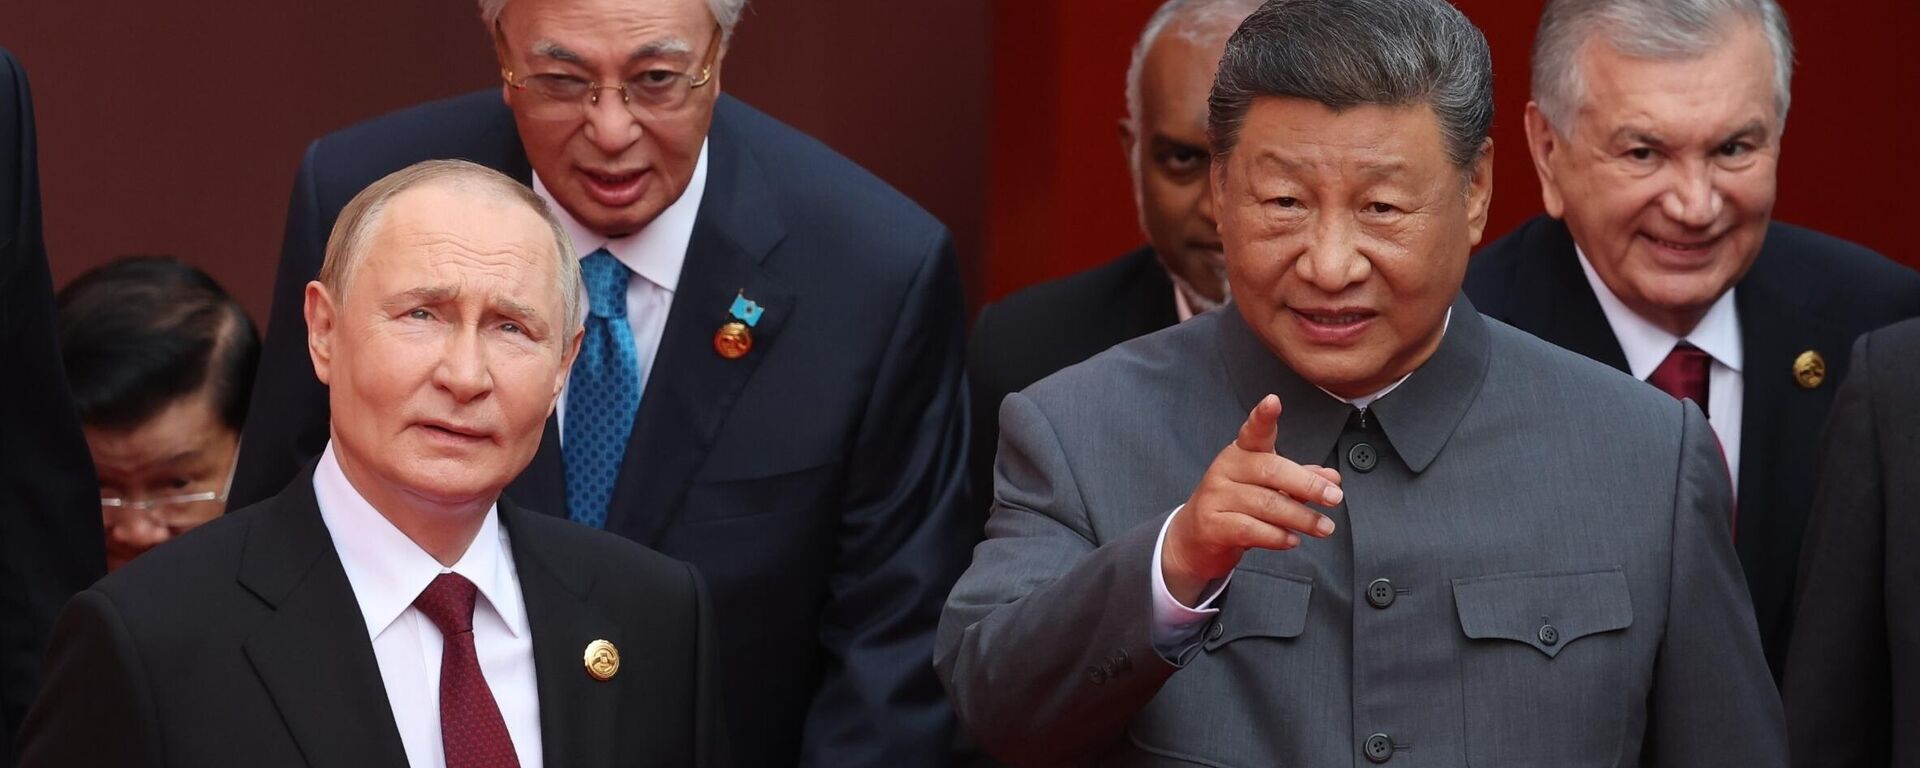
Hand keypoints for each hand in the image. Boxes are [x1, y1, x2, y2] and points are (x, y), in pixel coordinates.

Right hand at [1162, 394, 1342, 604]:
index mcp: (1241, 453)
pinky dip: (1277, 536)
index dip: (1263, 417)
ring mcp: (1216, 497)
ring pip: (1266, 504)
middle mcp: (1226, 469)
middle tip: (1334, 497)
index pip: (1253, 431)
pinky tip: (1292, 540)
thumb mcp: (1268, 487)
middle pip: (1271, 471)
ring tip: (1324, 527)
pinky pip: (1251, 529)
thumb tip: (1332, 478)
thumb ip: (1300, 480)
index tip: (1273, 401)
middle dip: (1308, 484)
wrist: (1195, 538)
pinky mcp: (1212, 525)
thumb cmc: (1236, 505)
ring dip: (1301, 518)